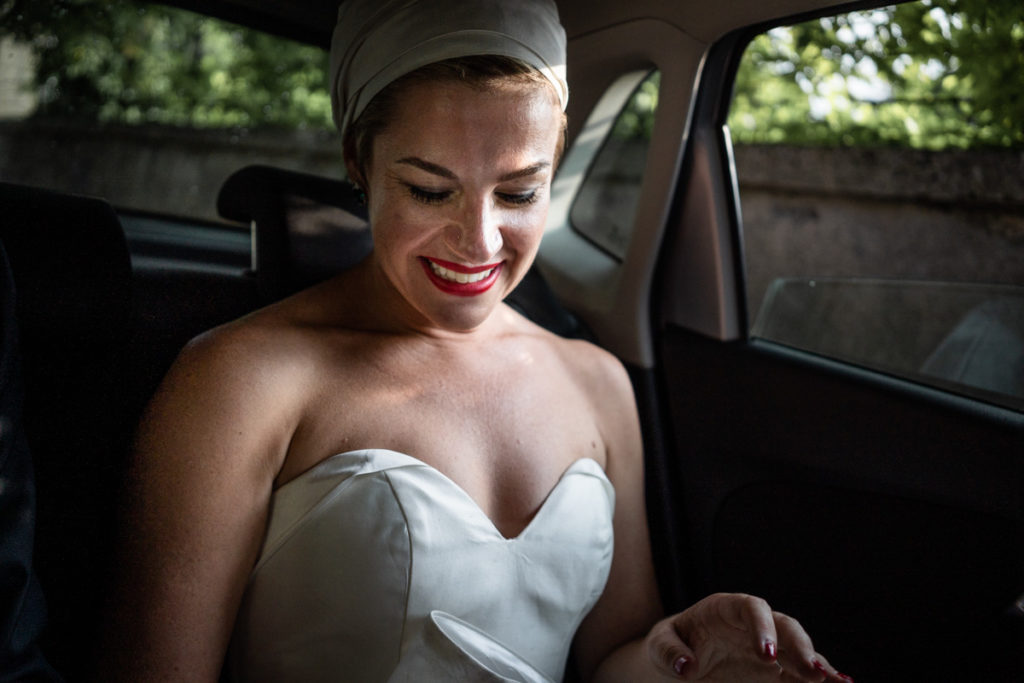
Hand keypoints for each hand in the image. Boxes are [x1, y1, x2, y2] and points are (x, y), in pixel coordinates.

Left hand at [646, 593, 852, 681]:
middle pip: (785, 626)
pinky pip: (802, 674)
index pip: (751, 608)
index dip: (762, 628)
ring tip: (838, 682)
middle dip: (800, 647)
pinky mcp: (777, 672)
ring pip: (801, 650)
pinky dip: (821, 678)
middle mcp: (755, 624)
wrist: (682, 658)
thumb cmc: (672, 644)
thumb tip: (686, 666)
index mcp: (726, 608)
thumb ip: (669, 651)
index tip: (766, 655)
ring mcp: (770, 647)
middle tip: (811, 672)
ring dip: (818, 664)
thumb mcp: (660, 645)